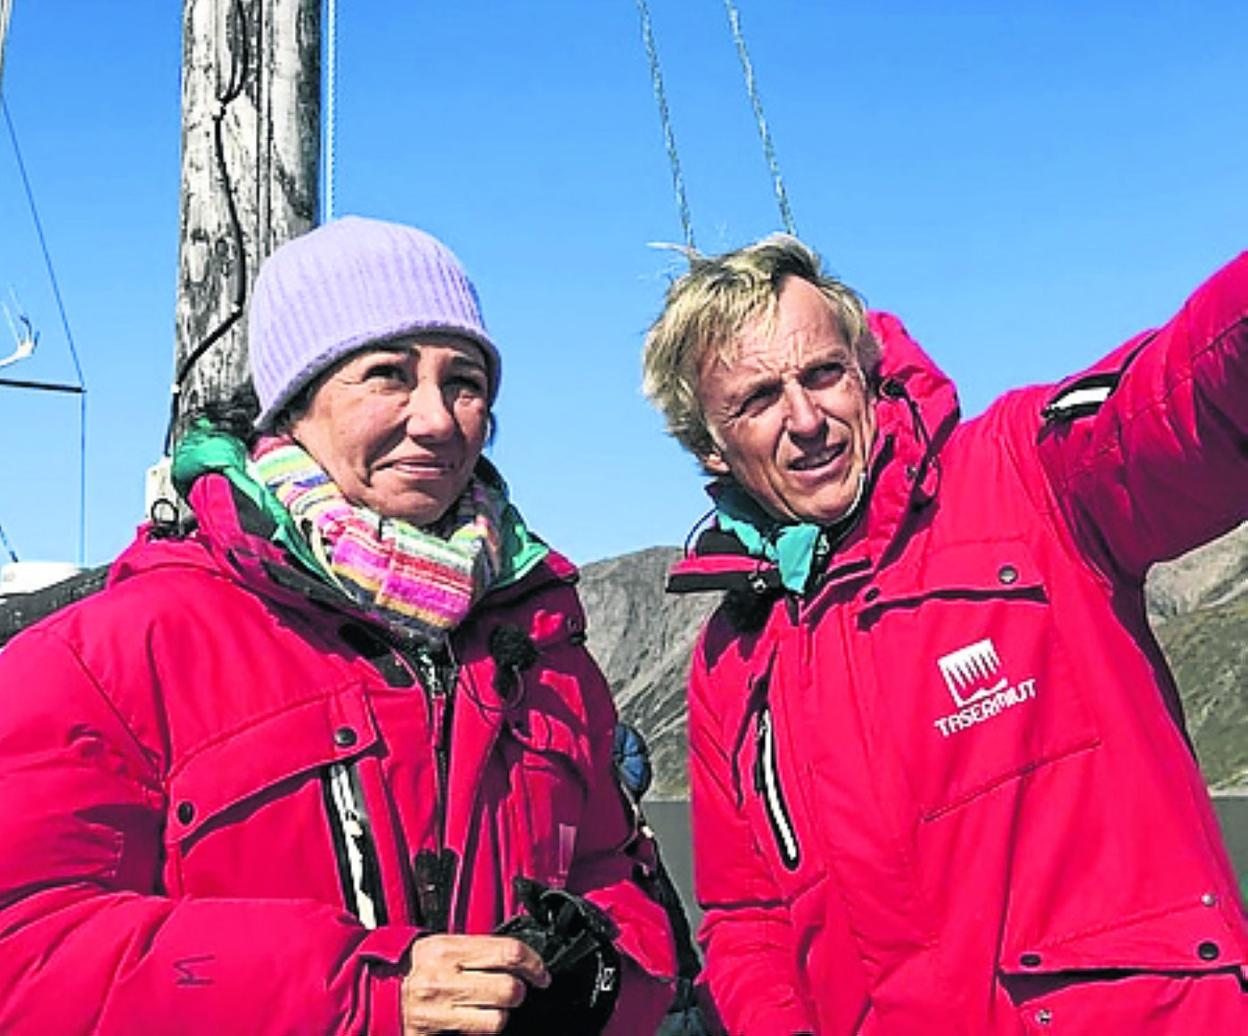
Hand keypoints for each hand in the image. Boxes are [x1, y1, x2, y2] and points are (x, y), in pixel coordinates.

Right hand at [401, 934, 550, 1034]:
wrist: (372, 990)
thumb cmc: (412, 965)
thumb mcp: (441, 944)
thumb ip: (477, 949)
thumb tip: (517, 958)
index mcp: (449, 951)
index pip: (509, 953)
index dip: (534, 964)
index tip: (541, 973)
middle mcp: (445, 981)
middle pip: (509, 990)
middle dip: (519, 992)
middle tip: (515, 990)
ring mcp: (439, 1013)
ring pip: (497, 1020)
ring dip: (500, 1016)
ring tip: (490, 1008)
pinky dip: (481, 1031)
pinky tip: (474, 1022)